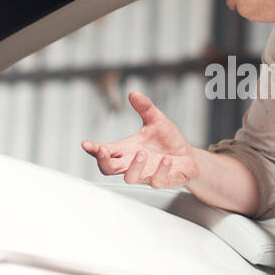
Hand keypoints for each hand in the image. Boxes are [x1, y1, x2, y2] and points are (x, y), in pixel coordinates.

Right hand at [80, 90, 198, 187]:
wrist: (188, 158)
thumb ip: (145, 108)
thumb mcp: (156, 120)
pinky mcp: (162, 181)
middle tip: (102, 150)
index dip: (93, 149)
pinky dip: (161, 170)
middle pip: (108, 169)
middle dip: (103, 161)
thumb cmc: (168, 141)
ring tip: (141, 152)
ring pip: (130, 178)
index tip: (86, 144)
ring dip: (133, 167)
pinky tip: (167, 159)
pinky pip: (157, 181)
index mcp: (126, 150)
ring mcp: (146, 174)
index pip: (105, 152)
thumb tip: (133, 93)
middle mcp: (132, 164)